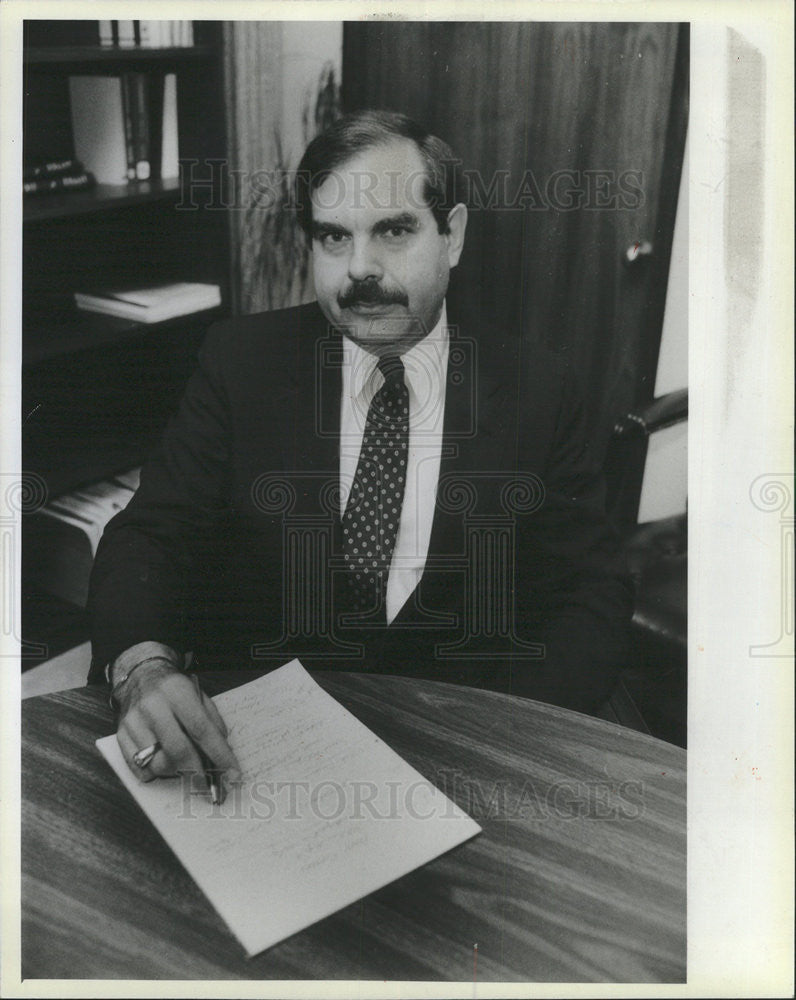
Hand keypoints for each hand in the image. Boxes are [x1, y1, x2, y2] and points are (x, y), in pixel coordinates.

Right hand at [114, 658, 241, 795]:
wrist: (141, 676)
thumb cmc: (174, 690)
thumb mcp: (200, 696)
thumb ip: (212, 723)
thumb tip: (222, 756)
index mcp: (177, 692)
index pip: (201, 729)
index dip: (219, 754)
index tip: (232, 773)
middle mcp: (153, 706)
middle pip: (178, 750)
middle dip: (198, 773)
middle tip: (209, 784)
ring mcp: (134, 722)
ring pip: (159, 764)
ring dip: (177, 772)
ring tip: (184, 764)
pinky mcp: (120, 735)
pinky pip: (140, 769)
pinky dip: (155, 772)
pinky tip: (164, 761)